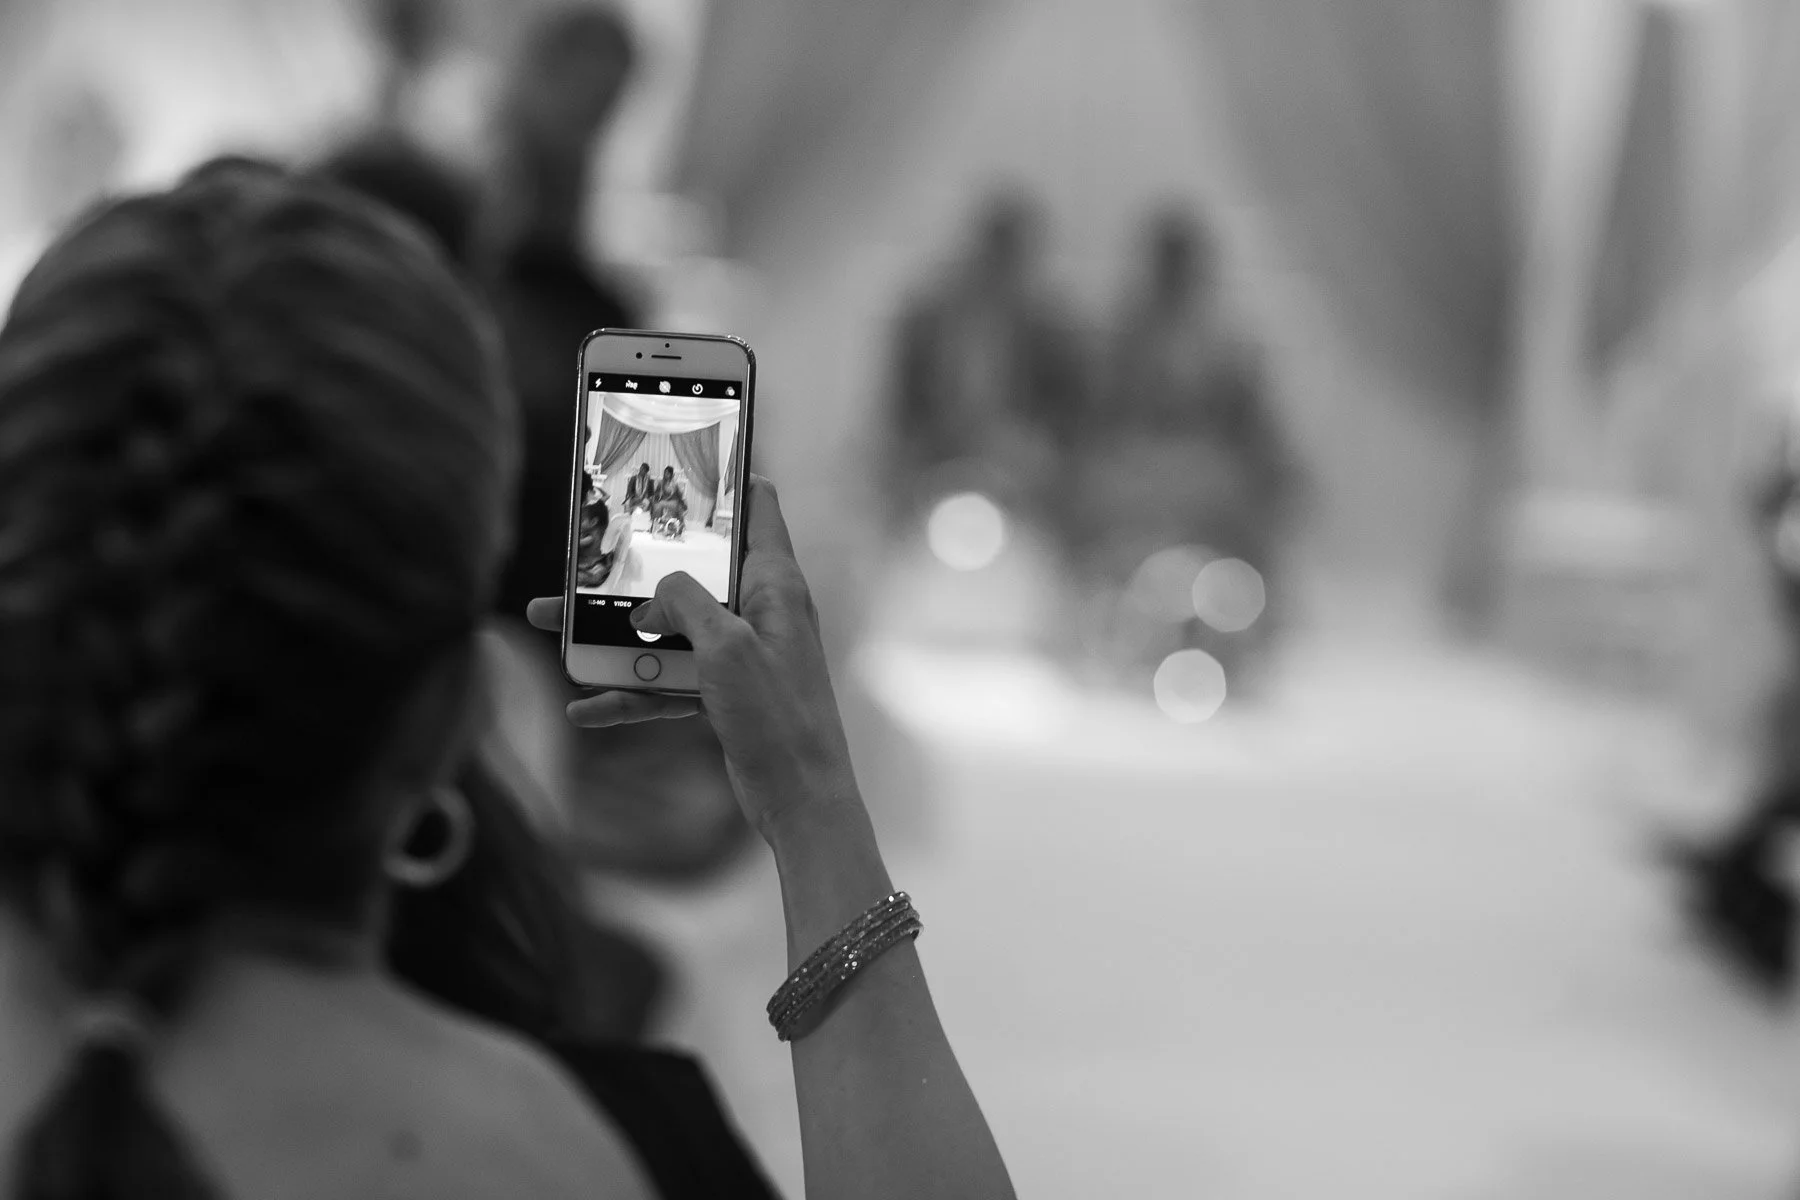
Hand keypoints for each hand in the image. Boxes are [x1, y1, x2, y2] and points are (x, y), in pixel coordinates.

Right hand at [526, 475, 859, 842]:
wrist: (801, 801)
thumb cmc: (779, 718)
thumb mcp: (726, 647)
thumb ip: (684, 604)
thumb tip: (651, 598)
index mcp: (775, 583)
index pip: (757, 506)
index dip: (726, 476)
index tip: (684, 456)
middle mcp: (760, 611)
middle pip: (688, 572)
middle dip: (632, 568)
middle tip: (581, 553)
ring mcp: (740, 654)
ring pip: (667, 630)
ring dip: (613, 634)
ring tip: (553, 628)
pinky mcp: (724, 694)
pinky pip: (667, 682)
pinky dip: (630, 691)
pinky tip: (585, 706)